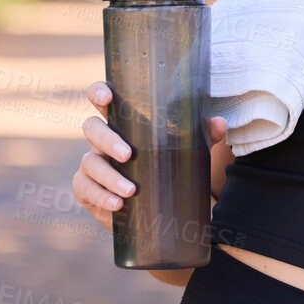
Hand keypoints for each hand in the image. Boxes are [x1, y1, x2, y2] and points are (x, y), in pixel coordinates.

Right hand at [75, 81, 227, 231]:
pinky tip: (118, 204)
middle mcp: (104, 141)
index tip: (106, 97)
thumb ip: (204, 136)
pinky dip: (101, 196)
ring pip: (88, 163)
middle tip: (128, 154)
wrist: (166, 210)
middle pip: (91, 129)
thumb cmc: (171, 171)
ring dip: (108, 176)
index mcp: (123, 124)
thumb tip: (218, 122)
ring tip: (131, 190)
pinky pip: (85, 190)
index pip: (103, 100)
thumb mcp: (190, 153)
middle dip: (107, 139)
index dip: (98, 93)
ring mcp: (94, 165)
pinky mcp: (90, 192)